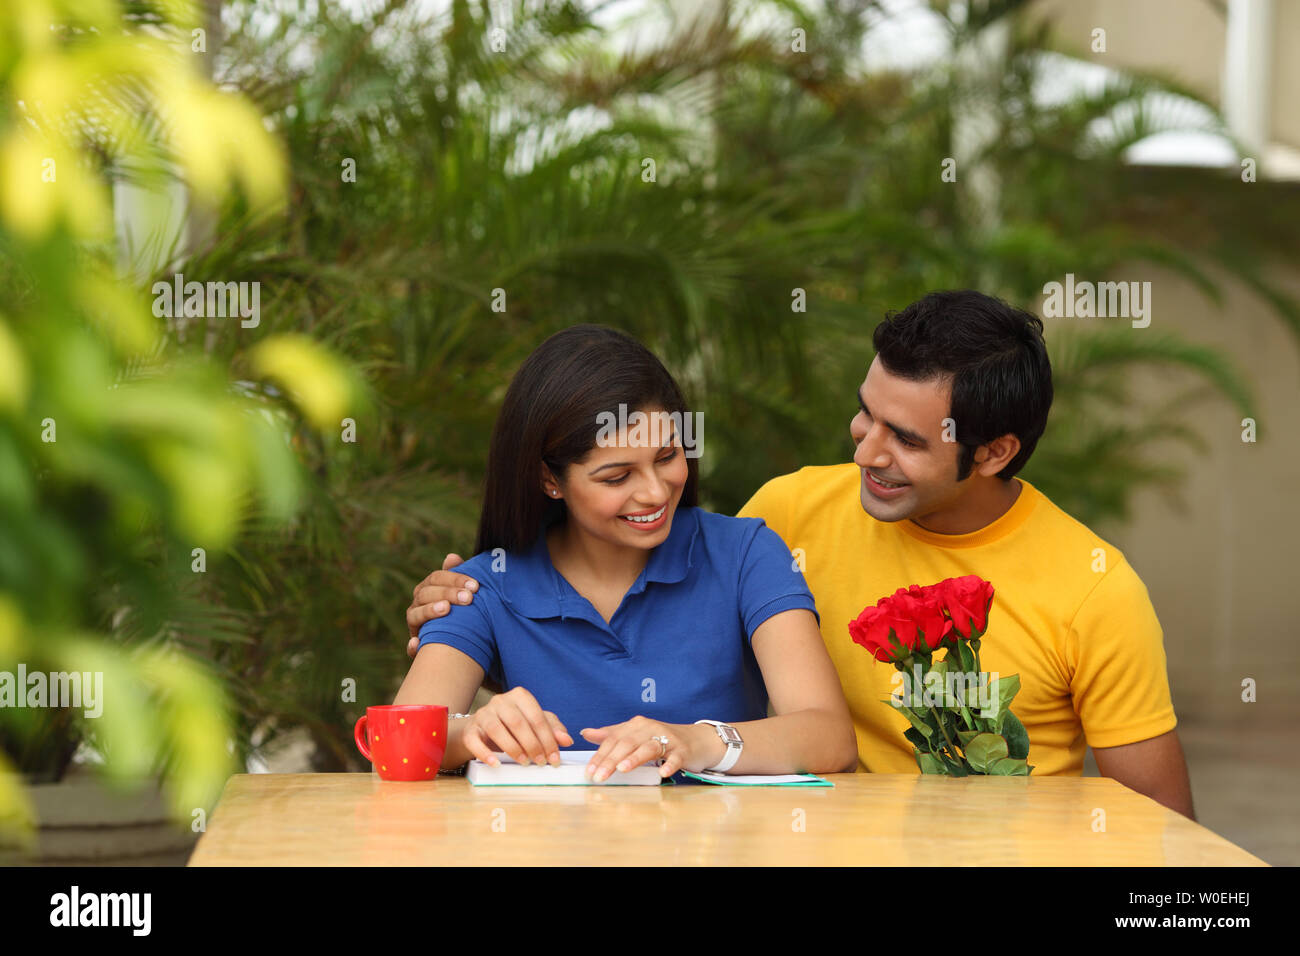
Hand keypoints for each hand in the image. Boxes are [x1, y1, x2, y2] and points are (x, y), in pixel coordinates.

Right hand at [406, 553, 478, 655]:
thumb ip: (457, 576)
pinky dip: (413, 645)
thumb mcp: (461, 592)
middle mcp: (417, 604)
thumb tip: (452, 557)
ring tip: (446, 609)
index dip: (455, 579)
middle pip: (427, 594)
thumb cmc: (461, 610)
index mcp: (428, 589)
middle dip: (448, 594)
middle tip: (468, 599)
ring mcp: (414, 624)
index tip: (475, 585)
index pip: (436, 578)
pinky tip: (418, 643)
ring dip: (429, 611)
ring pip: (416, 615)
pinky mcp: (415, 646)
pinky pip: (411, 647)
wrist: (460, 639)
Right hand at [460, 686, 571, 767]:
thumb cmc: (514, 725)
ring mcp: (483, 714)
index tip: (554, 757)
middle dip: (532, 744)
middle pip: (517, 722)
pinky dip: (485, 753)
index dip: (547, 738)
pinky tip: (496, 764)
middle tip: (540, 762)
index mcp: (520, 696)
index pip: (536, 716)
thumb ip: (553, 729)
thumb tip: (567, 739)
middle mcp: (500, 701)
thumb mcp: (535, 723)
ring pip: (496, 729)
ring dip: (512, 748)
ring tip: (524, 762)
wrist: (482, 730)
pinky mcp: (470, 730)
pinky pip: (474, 740)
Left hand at [579, 717, 723, 780]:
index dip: (600, 755)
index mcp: (636, 725)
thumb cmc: (661, 739)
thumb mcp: (635, 735)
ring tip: (622, 769)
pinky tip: (662, 772)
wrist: (696, 740)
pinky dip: (669, 764)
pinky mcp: (683, 751)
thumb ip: (611, 734)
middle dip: (611, 760)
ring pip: (649, 747)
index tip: (589, 771)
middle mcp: (650, 729)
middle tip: (599, 776)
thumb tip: (586, 732)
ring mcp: (668, 739)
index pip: (614, 739)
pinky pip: (675, 757)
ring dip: (635, 758)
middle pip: (628, 743)